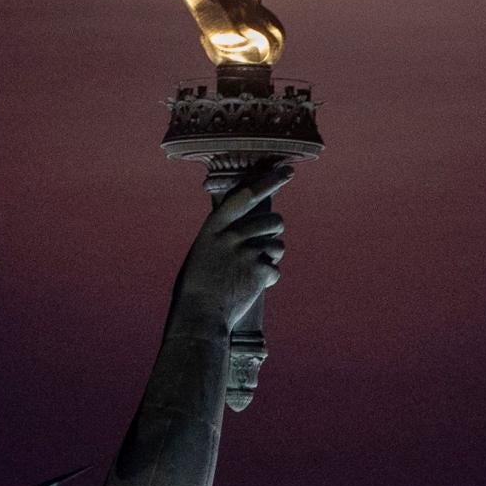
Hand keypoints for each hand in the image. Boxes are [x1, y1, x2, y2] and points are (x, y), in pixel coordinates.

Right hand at [171, 162, 292, 331]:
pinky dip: (267, 279)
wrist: (199, 314)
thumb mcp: (204, 251)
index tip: (287, 171)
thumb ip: (225, 236)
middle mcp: (231, 235)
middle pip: (273, 221)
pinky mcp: (258, 271)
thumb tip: (250, 227)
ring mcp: (246, 252)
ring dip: (271, 256)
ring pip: (278, 245)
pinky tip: (250, 287)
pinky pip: (275, 270)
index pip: (246, 196)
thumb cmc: (199, 284)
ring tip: (252, 270)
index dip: (268, 181)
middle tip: (264, 245)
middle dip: (274, 232)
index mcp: (214, 227)